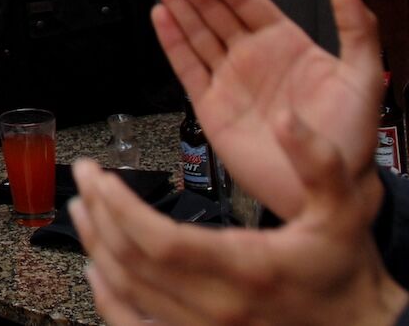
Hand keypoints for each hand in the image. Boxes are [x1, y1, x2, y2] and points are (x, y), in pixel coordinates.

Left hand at [70, 112, 406, 325]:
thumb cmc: (344, 272)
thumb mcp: (344, 210)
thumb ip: (317, 163)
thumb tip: (288, 120)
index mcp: (245, 267)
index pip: (159, 240)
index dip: (118, 208)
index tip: (97, 176)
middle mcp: (217, 305)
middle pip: (132, 262)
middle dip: (98, 215)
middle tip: (84, 180)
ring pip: (127, 292)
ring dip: (95, 248)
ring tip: (82, 210)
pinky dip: (108, 299)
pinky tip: (96, 270)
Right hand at [147, 0, 380, 218]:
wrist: (326, 189)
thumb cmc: (350, 140)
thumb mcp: (363, 78)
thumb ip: (358, 29)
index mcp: (285, 43)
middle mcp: (253, 56)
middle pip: (211, 5)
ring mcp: (229, 79)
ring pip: (195, 29)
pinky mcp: (211, 106)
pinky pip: (187, 67)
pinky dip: (171, 41)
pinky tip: (160, 15)